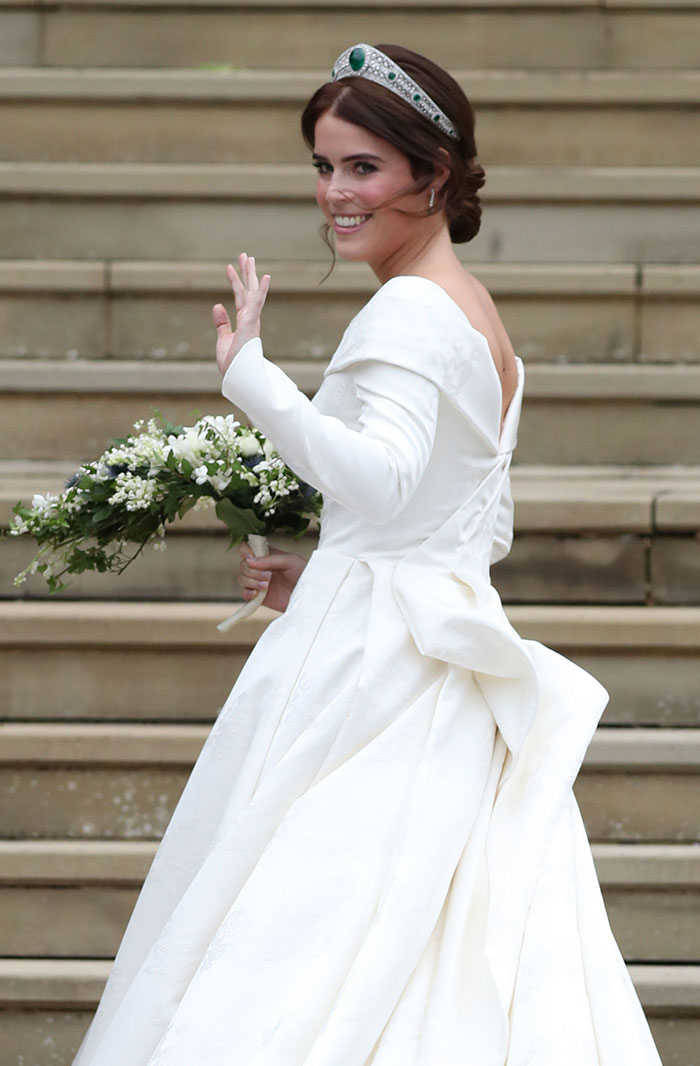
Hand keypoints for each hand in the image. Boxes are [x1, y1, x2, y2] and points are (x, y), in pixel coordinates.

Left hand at [212, 253, 270, 376]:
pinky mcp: (251, 323)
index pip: (239, 297)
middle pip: (248, 290)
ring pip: (252, 292)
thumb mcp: (223, 338)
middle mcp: (249, 318)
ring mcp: (252, 320)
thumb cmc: (232, 363)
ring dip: (251, 275)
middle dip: (246, 272)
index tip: (229, 267)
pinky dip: (261, 290)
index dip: (234, 281)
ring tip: (248, 258)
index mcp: (243, 321)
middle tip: (245, 255)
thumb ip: (221, 322)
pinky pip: (257, 303)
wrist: (237, 377)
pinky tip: (264, 276)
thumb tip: (217, 305)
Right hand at [237, 543, 307, 613]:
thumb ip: (271, 558)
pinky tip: (257, 594)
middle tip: (269, 576)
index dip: (245, 551)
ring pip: (242, 579)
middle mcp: (261, 568)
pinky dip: (247, 593)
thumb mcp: (291, 561)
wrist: (310, 596)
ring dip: (251, 582)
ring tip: (266, 586)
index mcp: (267, 555)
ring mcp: (258, 582)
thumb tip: (250, 560)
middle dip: (252, 571)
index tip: (251, 557)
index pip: (247, 548)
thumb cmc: (304, 574)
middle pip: (242, 565)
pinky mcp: (259, 597)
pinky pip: (244, 594)